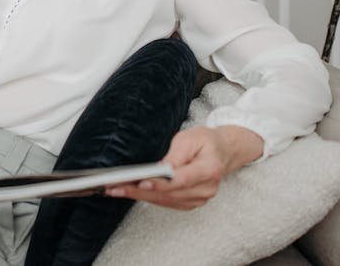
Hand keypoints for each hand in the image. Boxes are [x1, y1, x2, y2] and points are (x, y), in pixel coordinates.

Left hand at [104, 125, 263, 209]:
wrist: (222, 151)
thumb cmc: (205, 141)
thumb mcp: (190, 137)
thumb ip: (176, 154)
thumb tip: (160, 170)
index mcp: (210, 169)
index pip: (182, 180)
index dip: (161, 183)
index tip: (141, 182)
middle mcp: (206, 188)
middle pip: (171, 194)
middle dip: (141, 191)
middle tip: (117, 187)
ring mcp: (200, 198)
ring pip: (167, 201)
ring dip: (140, 196)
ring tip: (117, 189)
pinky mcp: (192, 202)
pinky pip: (168, 202)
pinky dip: (149, 197)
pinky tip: (131, 191)